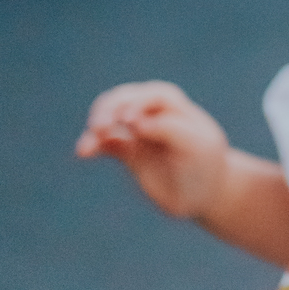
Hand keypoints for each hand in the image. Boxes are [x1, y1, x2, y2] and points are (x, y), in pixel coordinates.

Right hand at [76, 80, 231, 221]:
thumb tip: (136, 123)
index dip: (140, 104)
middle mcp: (153, 113)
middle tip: (100, 126)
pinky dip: (93, 145)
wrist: (205, 192)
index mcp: (176, 107)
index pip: (155, 97)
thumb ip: (170, 131)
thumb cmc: (205, 165)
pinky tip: (83, 153)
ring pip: (111, 120)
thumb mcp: (197, 148)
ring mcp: (137, 131)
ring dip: (98, 128)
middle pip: (126, 99)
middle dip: (111, 109)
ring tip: (88, 144)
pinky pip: (105, 143)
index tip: (129, 122)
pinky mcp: (127, 150)